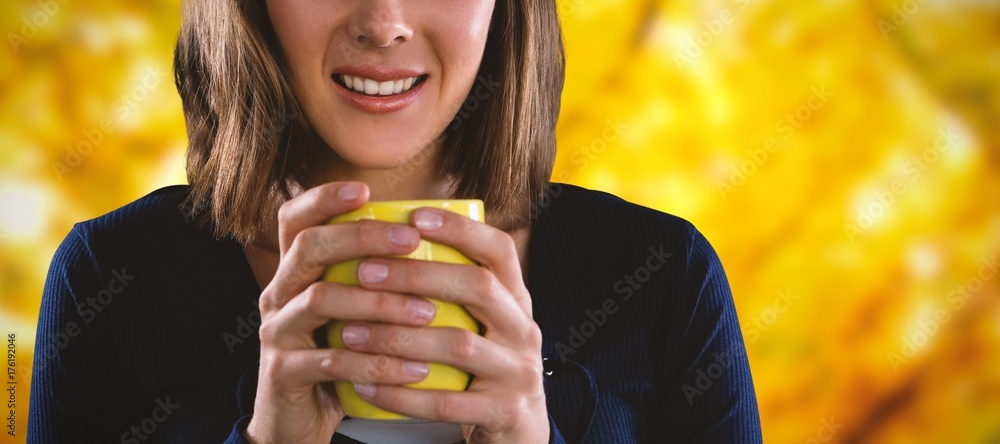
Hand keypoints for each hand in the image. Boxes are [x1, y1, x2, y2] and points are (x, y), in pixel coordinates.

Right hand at [244, 182, 437, 442]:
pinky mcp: (284, 373)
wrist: (300, 422)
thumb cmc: (341, 356)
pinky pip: (331, 361)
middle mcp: (279, 293)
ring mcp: (276, 332)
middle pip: (309, 247)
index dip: (324, 198)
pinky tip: (416, 368)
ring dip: (379, 303)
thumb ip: (376, 278)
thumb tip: (442, 238)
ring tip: (428, 312)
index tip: (365, 189)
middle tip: (412, 240)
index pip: (295, 219)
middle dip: (363, 238)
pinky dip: (377, 364)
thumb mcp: (354, 312)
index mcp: (295, 272)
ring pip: (320, 300)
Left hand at [338, 206, 549, 442]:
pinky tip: (366, 386)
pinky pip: (447, 403)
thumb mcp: (484, 324)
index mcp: (517, 301)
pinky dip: (403, 395)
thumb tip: (392, 240)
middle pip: (477, 288)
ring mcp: (519, 373)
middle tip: (365, 272)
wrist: (519, 434)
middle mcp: (525, 330)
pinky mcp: (505, 413)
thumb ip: (455, 291)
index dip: (460, 230)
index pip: (499, 250)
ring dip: (399, 336)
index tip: (414, 217)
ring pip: (458, 345)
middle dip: (418, 275)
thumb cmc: (484, 369)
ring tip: (351, 332)